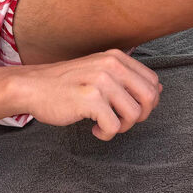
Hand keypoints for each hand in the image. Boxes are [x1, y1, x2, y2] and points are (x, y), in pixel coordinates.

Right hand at [20, 49, 161, 140]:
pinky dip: (105, 134)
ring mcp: (101, 81)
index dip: (147, 101)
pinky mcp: (90, 99)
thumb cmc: (68, 82)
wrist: (34, 86)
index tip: (129, 108)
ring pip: (134, 115)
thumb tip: (159, 89)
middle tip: (121, 120)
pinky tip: (93, 128)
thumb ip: (127, 77)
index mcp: (117, 57)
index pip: (153, 81)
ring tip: (104, 123)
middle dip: (140, 116)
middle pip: (150, 98)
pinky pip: (114, 127)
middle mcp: (112, 65)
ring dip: (121, 126)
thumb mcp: (100, 70)